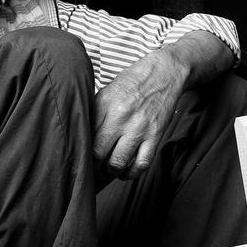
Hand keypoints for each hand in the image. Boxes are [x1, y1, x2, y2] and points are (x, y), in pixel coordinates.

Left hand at [94, 48, 188, 179]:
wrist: (165, 72)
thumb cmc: (134, 81)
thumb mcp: (108, 91)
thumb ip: (96, 113)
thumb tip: (84, 138)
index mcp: (104, 105)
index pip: (86, 138)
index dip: (82, 152)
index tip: (81, 158)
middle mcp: (120, 117)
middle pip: (98, 154)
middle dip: (93, 166)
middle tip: (91, 169)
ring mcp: (139, 128)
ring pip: (118, 163)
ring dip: (110, 172)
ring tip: (107, 171)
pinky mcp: (155, 135)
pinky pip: (141, 164)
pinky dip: (131, 173)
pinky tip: (125, 172)